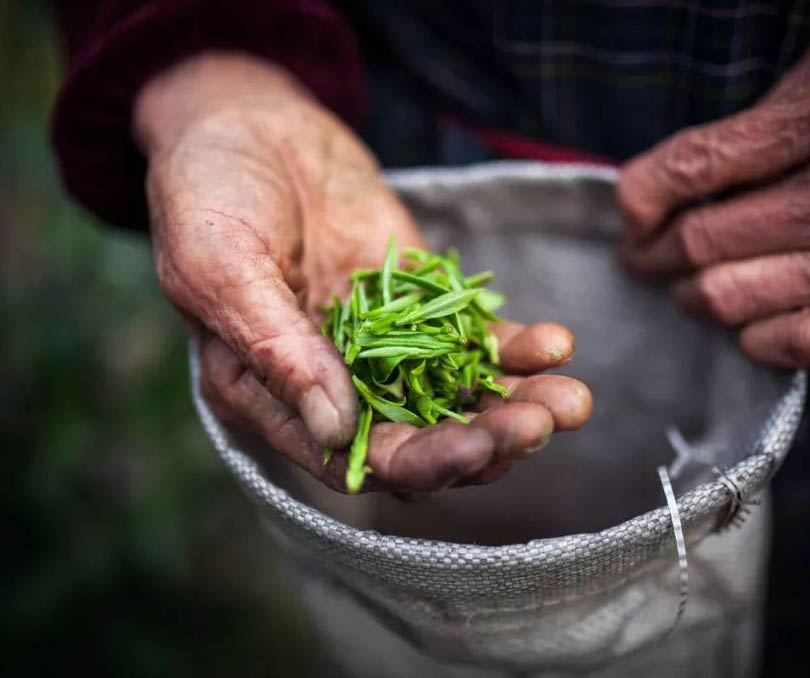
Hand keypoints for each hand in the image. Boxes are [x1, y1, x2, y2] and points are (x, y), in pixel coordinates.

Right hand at [135, 54, 590, 493]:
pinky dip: (514, 348)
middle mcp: (334, 385)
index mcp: (274, 396)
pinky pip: (473, 337)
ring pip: (459, 397)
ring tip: (572, 399)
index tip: (475, 448)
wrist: (247, 122)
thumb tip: (338, 430)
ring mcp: (385, 346)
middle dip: (484, 440)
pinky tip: (555, 345)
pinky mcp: (421, 303)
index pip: (355, 458)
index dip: (418, 462)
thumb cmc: (207, 193)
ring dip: (516, 404)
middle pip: (421, 439)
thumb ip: (276, 350)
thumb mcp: (220, 266)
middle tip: (538, 425)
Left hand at [618, 38, 809, 367]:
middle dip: (650, 254)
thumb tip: (692, 167)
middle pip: (701, 242)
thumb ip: (770, 113)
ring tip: (685, 284)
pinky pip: (788, 344)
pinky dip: (748, 335)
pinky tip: (745, 315)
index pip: (695, 165)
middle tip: (641, 255)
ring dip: (690, 296)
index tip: (629, 210)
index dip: (640, 196)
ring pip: (730, 299)